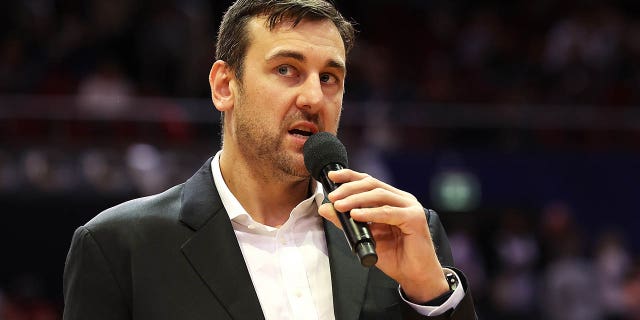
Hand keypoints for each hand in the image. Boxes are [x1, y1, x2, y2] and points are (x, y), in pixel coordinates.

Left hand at [318, 169, 449, 302]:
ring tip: (339, 206)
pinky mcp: (414, 219)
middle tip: (333, 197)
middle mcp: (402, 199)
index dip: (350, 176)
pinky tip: (356, 215)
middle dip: (349, 188)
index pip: (369, 181)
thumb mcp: (365, 237)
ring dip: (356, 199)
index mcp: (393, 199)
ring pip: (379, 195)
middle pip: (372, 184)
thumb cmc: (395, 256)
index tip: (332, 176)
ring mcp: (410, 207)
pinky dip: (370, 213)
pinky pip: (388, 212)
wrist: (415, 275)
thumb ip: (346, 222)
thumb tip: (326, 208)